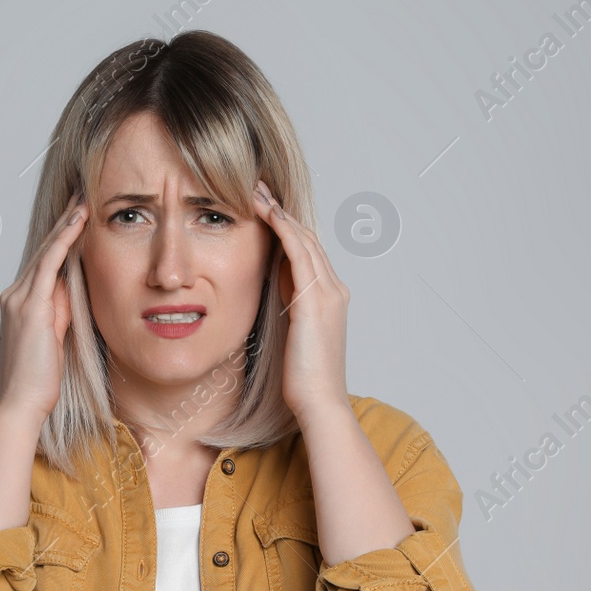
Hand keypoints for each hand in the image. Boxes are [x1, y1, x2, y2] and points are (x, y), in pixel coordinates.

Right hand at [0, 193, 88, 422]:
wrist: (23, 401)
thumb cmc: (40, 377)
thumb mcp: (56, 335)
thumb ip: (61, 309)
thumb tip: (72, 286)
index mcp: (20, 302)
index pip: (45, 260)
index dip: (62, 236)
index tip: (79, 215)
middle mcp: (15, 295)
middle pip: (44, 249)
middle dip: (65, 221)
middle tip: (83, 194)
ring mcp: (19, 299)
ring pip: (46, 251)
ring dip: (67, 223)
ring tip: (84, 200)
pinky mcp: (30, 307)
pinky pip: (49, 265)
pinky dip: (64, 242)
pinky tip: (78, 224)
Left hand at [251, 180, 350, 423]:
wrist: (320, 403)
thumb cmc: (303, 379)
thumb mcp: (292, 334)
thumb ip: (287, 308)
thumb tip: (272, 289)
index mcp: (329, 297)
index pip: (307, 251)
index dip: (286, 226)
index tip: (263, 207)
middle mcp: (334, 289)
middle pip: (307, 237)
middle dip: (281, 211)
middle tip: (256, 187)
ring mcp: (328, 292)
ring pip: (303, 238)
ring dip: (279, 212)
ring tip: (255, 191)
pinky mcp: (315, 300)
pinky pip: (298, 252)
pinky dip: (282, 229)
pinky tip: (266, 213)